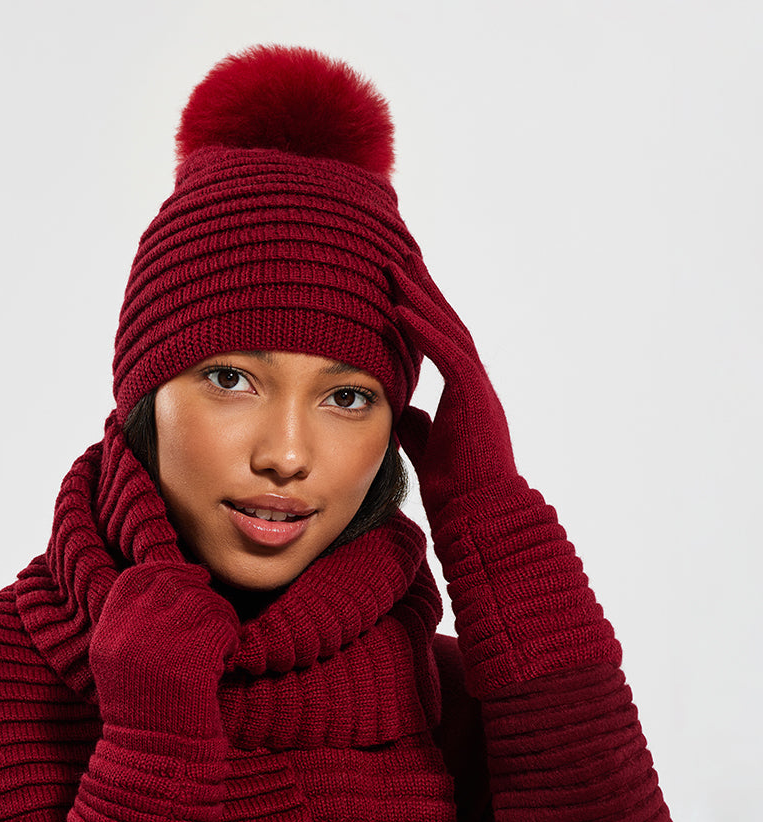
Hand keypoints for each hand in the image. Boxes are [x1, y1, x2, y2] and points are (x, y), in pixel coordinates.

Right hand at [90, 562, 238, 738]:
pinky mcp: (191, 658)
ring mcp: (159, 644)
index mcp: (108, 634)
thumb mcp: (122, 664)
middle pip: (172, 583)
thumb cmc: (147, 712)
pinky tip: (225, 661)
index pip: (135, 577)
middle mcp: (128, 634)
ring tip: (220, 646)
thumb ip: (134, 624)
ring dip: (220, 617)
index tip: (190, 575)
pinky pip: (222, 625)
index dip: (166, 568)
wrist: (155, 756)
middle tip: (213, 616)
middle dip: (200, 592)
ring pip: (202, 600)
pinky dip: (231, 639)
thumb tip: (172, 580)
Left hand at [389, 257, 516, 516]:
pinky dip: (425, 328)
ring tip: (394, 270)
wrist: (478, 512)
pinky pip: (448, 353)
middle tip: (397, 259)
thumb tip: (401, 409)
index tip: (396, 286)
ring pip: (448, 329)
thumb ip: (417, 426)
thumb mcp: (427, 447)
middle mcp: (474, 383)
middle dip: (422, 290)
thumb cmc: (456, 487)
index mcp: (464, 393)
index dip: (420, 312)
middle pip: (446, 323)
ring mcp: (477, 387)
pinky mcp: (474, 396)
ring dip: (421, 298)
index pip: (440, 341)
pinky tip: (402, 306)